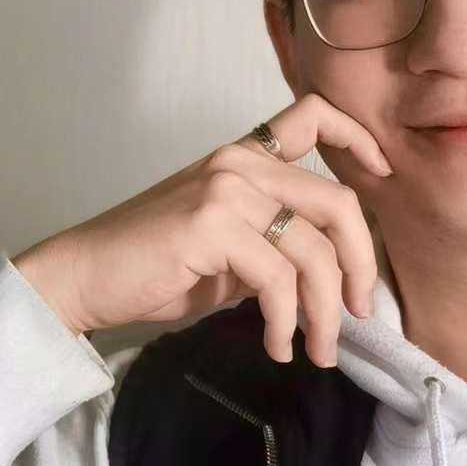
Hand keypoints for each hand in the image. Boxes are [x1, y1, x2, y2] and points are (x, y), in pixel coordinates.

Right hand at [11, 94, 392, 366]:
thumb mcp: (230, 246)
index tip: (382, 176)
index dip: (358, 140)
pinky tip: (278, 345)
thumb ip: (277, 242)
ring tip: (318, 350)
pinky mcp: (211, 225)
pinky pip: (278, 279)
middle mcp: (241, 162)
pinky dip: (287, 322)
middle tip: (361, 312)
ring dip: (325, 312)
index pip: (313, 115)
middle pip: (338, 202)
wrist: (84, 278)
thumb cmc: (156, 267)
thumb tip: (336, 278)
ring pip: (314, 250)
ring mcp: (226, 190)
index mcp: (246, 156)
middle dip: (362, 265)